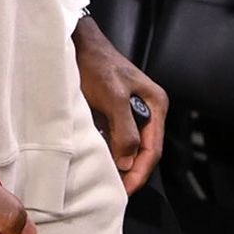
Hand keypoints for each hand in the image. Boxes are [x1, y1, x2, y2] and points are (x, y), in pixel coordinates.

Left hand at [72, 16, 165, 193]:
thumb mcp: (113, 97)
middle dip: (131, 172)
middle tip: (116, 191)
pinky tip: (100, 160)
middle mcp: (149, 109)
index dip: (139, 173)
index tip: (125, 191)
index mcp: (156, 105)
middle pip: (144, 150)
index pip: (153, 150)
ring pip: (130, 146)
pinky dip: (110, 150)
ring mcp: (133, 110)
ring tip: (108, 181)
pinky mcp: (116, 110)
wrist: (77, 42)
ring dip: (120, 163)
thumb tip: (128, 163)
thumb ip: (124, 130)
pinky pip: (117, 137)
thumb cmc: (96, 64)